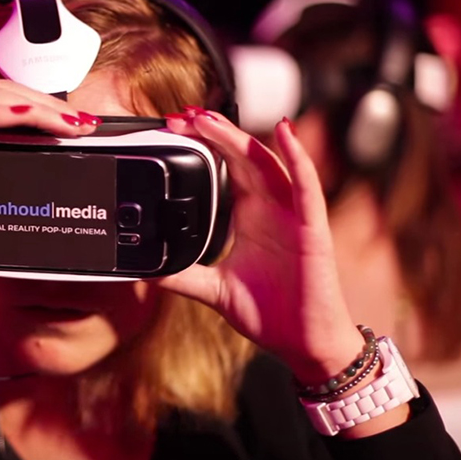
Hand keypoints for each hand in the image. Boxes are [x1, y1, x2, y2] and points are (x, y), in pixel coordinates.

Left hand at [156, 108, 362, 384]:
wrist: (304, 345)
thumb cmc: (271, 314)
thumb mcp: (216, 290)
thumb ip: (183, 276)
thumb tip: (146, 272)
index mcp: (250, 216)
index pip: (226, 168)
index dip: (204, 145)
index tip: (175, 128)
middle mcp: (272, 208)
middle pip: (242, 157)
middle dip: (214, 133)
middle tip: (184, 114)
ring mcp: (294, 215)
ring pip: (268, 164)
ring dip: (241, 138)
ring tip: (212, 119)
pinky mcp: (313, 229)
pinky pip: (307, 186)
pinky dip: (297, 157)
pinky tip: (284, 132)